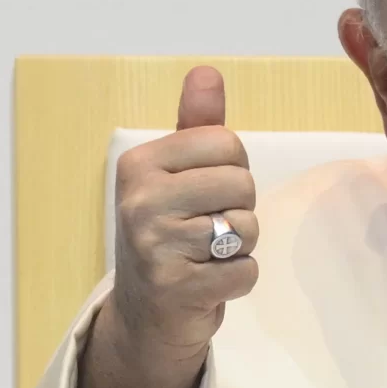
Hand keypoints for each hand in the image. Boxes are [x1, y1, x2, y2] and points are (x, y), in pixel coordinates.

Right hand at [99, 66, 260, 378]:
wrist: (145, 314)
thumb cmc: (168, 233)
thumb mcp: (175, 174)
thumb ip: (196, 126)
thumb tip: (207, 73)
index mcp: (140, 164)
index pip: (227, 143)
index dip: (232, 170)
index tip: (205, 193)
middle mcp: (140, 201)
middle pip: (242, 184)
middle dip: (239, 209)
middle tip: (206, 228)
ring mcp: (155, 246)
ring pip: (246, 228)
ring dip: (239, 247)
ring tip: (206, 255)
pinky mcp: (176, 288)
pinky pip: (245, 271)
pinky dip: (238, 280)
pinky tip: (208, 282)